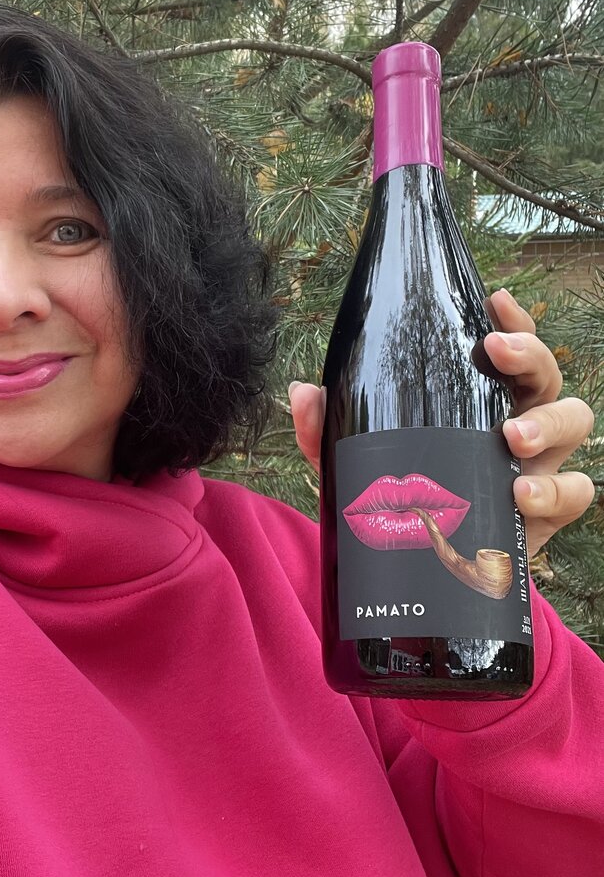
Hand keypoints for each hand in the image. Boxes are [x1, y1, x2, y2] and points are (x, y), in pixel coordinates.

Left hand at [288, 287, 594, 558]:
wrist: (422, 575)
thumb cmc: (401, 502)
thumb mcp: (356, 462)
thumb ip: (327, 430)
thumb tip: (302, 394)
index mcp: (480, 399)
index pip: (506, 347)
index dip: (510, 319)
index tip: (493, 301)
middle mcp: (517, 422)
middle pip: (547, 373)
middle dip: (530, 355)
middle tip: (497, 354)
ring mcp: (537, 465)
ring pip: (574, 421)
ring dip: (547, 422)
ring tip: (511, 437)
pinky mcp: (545, 513)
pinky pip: (576, 492)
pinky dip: (555, 490)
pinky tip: (520, 495)